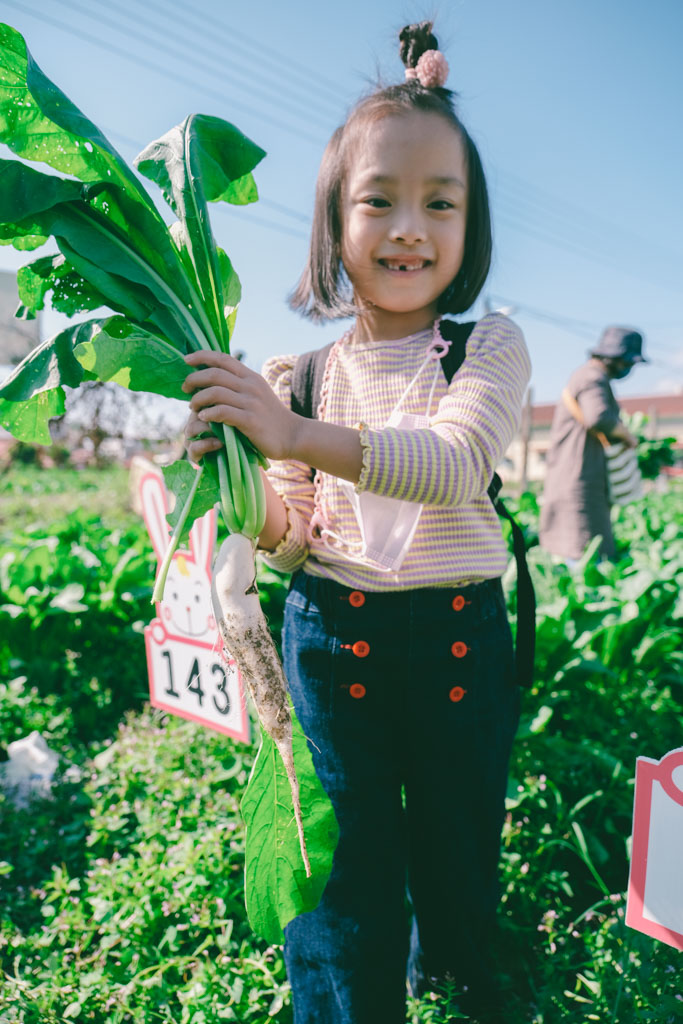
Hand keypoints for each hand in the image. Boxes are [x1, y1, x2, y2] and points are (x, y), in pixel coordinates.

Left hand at [181, 351, 297, 460]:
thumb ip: (240, 384)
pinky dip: (209, 413)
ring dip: (198, 399)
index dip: (201, 356)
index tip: (186, 360)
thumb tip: (215, 378)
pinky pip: (223, 412)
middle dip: (193, 379)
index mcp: (250, 377)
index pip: (223, 358)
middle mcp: (250, 386)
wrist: (293, 435)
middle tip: (184, 389)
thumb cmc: (271, 417)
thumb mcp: (258, 393)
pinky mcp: (250, 421)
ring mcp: (251, 403)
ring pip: (215, 392)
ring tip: (192, 408)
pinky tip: (204, 418)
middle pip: (214, 374)